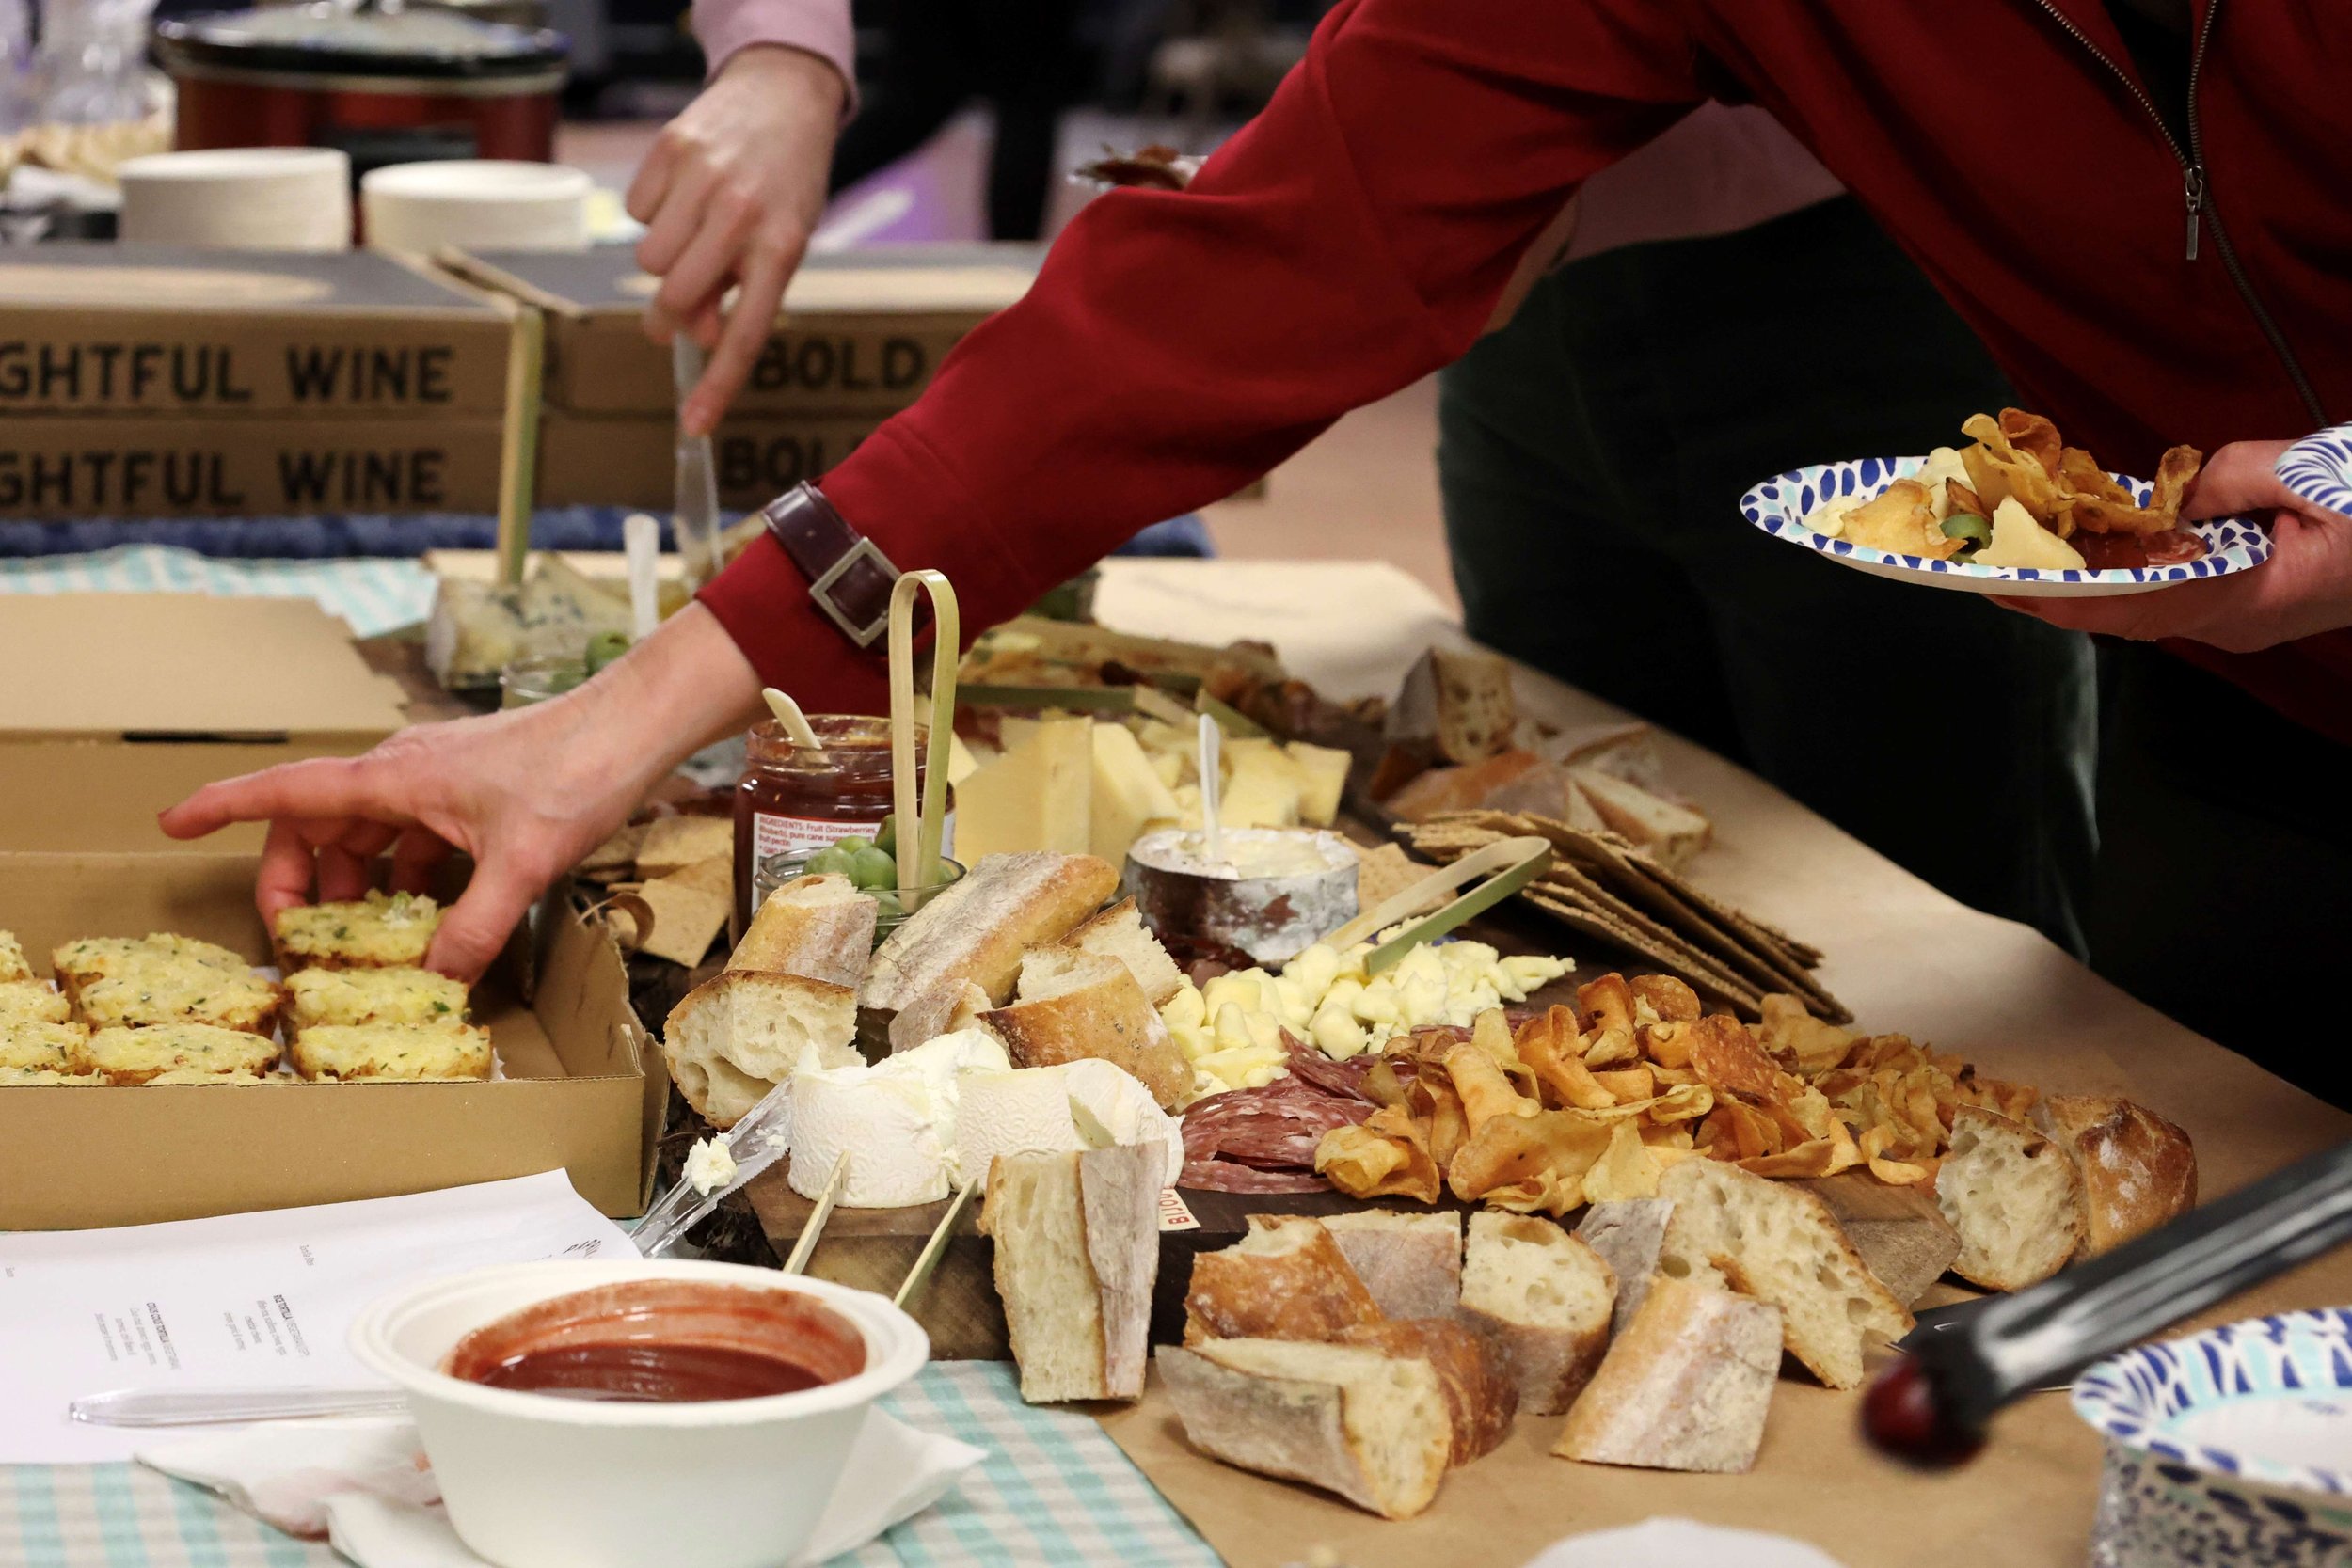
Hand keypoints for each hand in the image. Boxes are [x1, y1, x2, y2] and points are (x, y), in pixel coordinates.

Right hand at [156, 605, 763, 981]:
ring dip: (358, 888)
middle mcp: (404, 773)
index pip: (286, 790)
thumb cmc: (577, 769)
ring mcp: (438, 783)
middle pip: (320, 825)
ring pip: (369, 838)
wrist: (635, 726)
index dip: (224, 806)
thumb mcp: (522, 862)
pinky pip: (417, 843)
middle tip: (299, 939)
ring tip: (365, 945)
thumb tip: (437, 979)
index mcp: (393, 777)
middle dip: (300, 881)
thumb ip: (475, 927)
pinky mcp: (473, 797)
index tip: (170, 822)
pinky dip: (408, 881)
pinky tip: (429, 921)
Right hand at [627, 45, 845, 436]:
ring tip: (695, 232)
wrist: (784, 95)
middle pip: (675, 296)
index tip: (693, 426)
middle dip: (668, 314)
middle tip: (675, 311)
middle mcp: (743, 213)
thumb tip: (693, 332)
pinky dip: (654, 212)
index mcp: (782, 247)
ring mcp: (704, 178)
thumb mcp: (784, 241)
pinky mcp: (669, 148)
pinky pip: (636, 211)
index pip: (745, 332)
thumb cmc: (785, 185)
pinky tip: (684, 193)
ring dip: (663, 259)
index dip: (718, 385)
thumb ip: (741, 290)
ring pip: (648, 258)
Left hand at [1999, 439, 2351, 651]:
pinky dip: (2119, 563)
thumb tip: (2170, 493)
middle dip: (2051, 586)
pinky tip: (2079, 538)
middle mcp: (2230, 620)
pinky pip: (2165, 584)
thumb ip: (2232, 479)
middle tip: (1983, 555)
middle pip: (2122, 610)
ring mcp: (2235, 613)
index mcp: (2248, 601)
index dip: (2059, 597)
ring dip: (2078, 574)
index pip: (2133, 607)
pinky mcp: (2241, 594)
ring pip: (2139, 600)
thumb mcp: (2313, 475)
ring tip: (2013, 544)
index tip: (2000, 583)